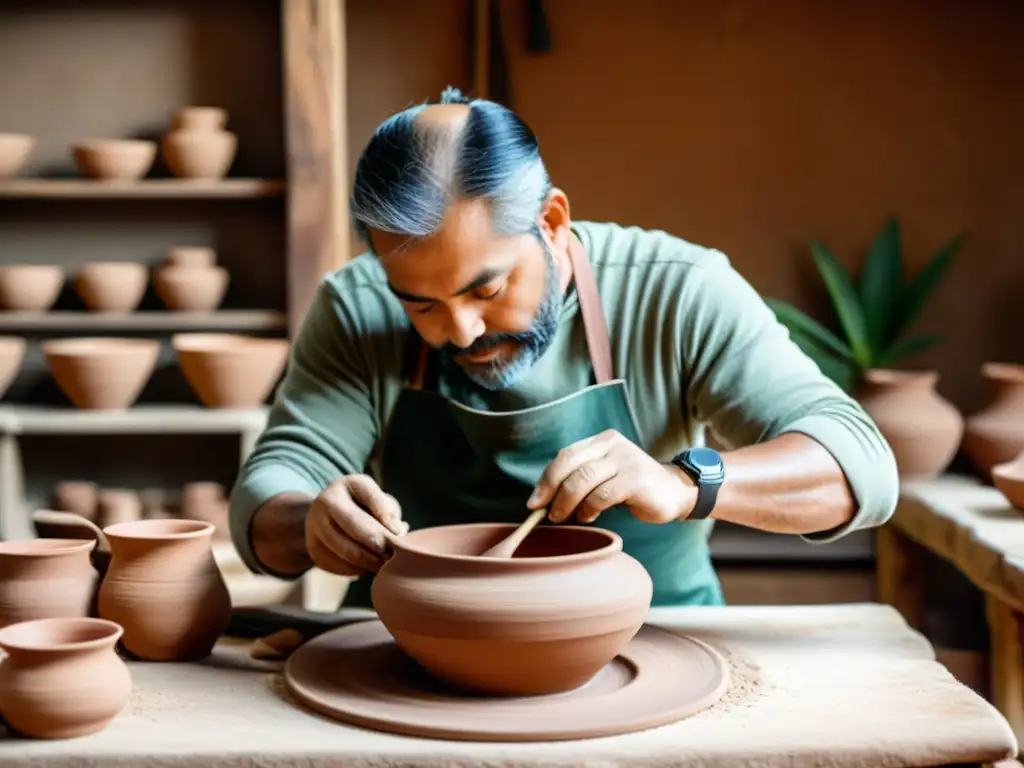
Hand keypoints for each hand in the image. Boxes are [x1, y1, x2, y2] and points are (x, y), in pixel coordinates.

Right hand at [305, 474, 407, 576]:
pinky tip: (367, 566)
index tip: (398, 532)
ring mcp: (315, 524)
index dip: (386, 515)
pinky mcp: (313, 548)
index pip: (370, 496)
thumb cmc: (363, 508)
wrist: (328, 516)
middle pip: (353, 523)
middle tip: (391, 554)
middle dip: (376, 540)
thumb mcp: (377, 501)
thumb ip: (388, 513)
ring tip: (383, 562)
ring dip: (368, 560)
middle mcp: (325, 501)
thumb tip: (396, 534)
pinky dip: (357, 569)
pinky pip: (338, 564)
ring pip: (345, 548)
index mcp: (348, 484)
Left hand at [527, 430, 695, 524]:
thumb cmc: (633, 487)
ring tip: (564, 517)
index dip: (546, 479)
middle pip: (570, 465)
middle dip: (551, 491)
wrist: (675, 492)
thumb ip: (580, 478)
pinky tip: (589, 516)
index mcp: (602, 441)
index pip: (565, 455)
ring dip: (567, 503)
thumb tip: (543, 499)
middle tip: (544, 513)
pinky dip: (589, 509)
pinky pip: (602, 495)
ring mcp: (626, 460)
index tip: (534, 502)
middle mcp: (613, 445)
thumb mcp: (605, 475)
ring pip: (583, 480)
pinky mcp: (637, 479)